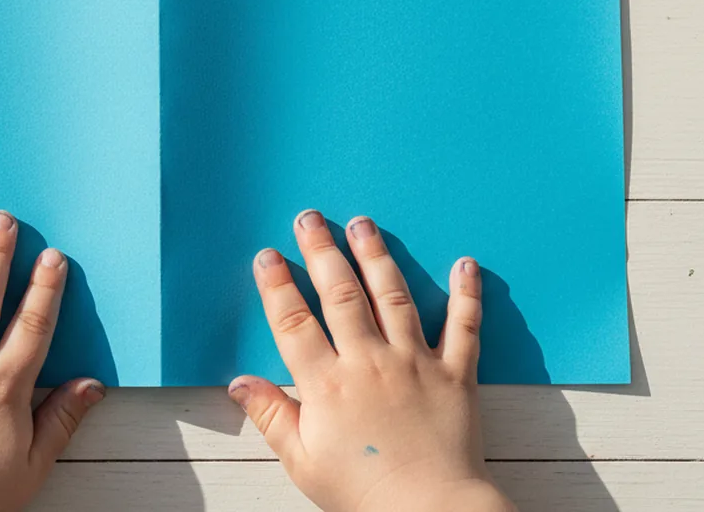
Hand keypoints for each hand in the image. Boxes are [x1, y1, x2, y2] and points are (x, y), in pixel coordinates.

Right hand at [229, 212, 514, 511]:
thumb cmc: (363, 493)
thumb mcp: (302, 462)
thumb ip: (271, 416)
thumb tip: (237, 383)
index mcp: (327, 384)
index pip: (294, 321)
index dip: (277, 285)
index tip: (267, 256)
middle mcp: (368, 362)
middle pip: (339, 293)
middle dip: (321, 251)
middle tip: (310, 218)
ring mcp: (414, 363)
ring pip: (392, 296)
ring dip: (376, 255)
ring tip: (363, 224)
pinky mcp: (455, 374)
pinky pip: (462, 327)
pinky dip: (466, 294)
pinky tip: (463, 264)